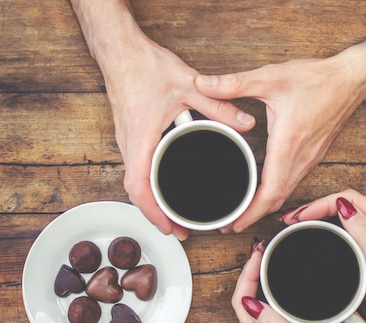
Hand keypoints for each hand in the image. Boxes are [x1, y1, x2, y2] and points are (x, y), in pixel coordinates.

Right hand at [96, 25, 255, 239]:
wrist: (119, 49)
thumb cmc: (145, 66)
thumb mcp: (188, 85)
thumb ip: (219, 105)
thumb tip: (246, 123)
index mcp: (140, 138)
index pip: (139, 187)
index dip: (152, 212)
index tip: (169, 228)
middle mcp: (129, 144)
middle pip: (134, 192)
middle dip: (154, 215)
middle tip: (177, 230)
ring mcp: (126, 140)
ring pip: (134, 181)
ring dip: (150, 201)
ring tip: (171, 214)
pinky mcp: (128, 133)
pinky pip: (135, 167)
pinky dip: (147, 184)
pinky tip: (163, 185)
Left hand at [197, 51, 365, 233]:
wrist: (351, 80)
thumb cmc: (316, 79)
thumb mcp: (271, 76)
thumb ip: (234, 83)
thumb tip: (203, 83)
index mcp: (288, 143)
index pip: (270, 191)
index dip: (252, 212)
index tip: (235, 223)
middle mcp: (301, 157)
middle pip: (277, 200)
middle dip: (254, 216)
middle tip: (230, 225)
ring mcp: (309, 159)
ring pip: (286, 193)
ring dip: (266, 207)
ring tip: (243, 213)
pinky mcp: (313, 156)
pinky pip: (293, 182)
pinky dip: (277, 194)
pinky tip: (264, 192)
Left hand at [232, 240, 365, 322]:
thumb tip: (248, 303)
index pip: (242, 302)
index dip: (246, 276)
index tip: (257, 255)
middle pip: (251, 294)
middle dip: (252, 269)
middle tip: (263, 246)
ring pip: (268, 293)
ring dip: (266, 271)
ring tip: (271, 251)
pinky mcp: (304, 320)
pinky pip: (288, 295)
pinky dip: (285, 278)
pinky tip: (293, 267)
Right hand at [278, 189, 365, 322]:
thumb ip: (365, 232)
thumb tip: (343, 204)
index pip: (350, 200)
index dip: (322, 203)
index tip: (301, 216)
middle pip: (341, 206)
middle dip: (314, 208)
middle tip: (290, 218)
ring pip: (337, 221)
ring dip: (315, 219)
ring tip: (294, 225)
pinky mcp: (359, 258)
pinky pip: (336, 238)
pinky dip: (319, 234)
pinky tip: (308, 239)